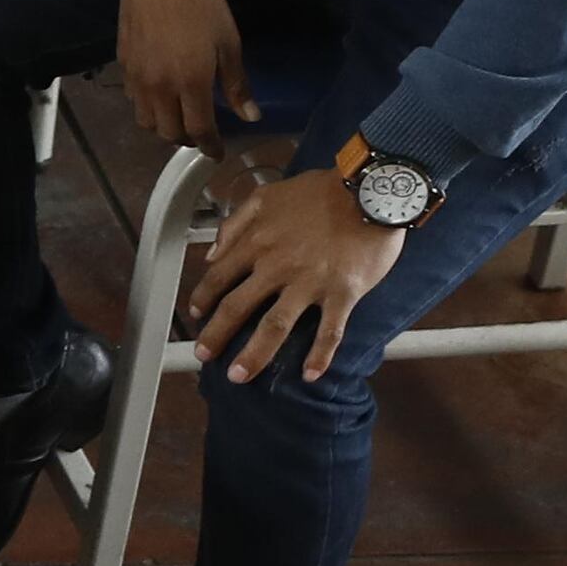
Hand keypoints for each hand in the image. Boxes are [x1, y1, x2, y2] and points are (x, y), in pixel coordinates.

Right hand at [118, 0, 255, 150]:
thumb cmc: (201, 4)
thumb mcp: (229, 42)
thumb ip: (236, 84)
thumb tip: (250, 117)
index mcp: (190, 82)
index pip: (199, 130)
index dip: (210, 146)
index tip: (219, 153)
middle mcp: (159, 87)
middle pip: (169, 132)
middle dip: (188, 139)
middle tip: (202, 132)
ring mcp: (137, 78)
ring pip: (146, 121)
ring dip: (164, 126)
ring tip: (179, 116)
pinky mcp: (123, 64)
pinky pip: (133, 99)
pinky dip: (148, 106)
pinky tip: (160, 92)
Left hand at [186, 167, 414, 387]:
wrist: (371, 188)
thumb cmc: (320, 191)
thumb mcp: (267, 196)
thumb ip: (235, 224)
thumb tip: (211, 255)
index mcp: (258, 242)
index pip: (220, 276)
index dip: (203, 298)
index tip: (195, 314)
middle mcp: (278, 266)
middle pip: (238, 307)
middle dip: (217, 335)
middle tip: (203, 355)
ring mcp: (311, 282)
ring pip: (275, 325)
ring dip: (254, 354)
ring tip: (239, 376)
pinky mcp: (343, 292)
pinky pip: (329, 330)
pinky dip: (320, 355)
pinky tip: (311, 375)